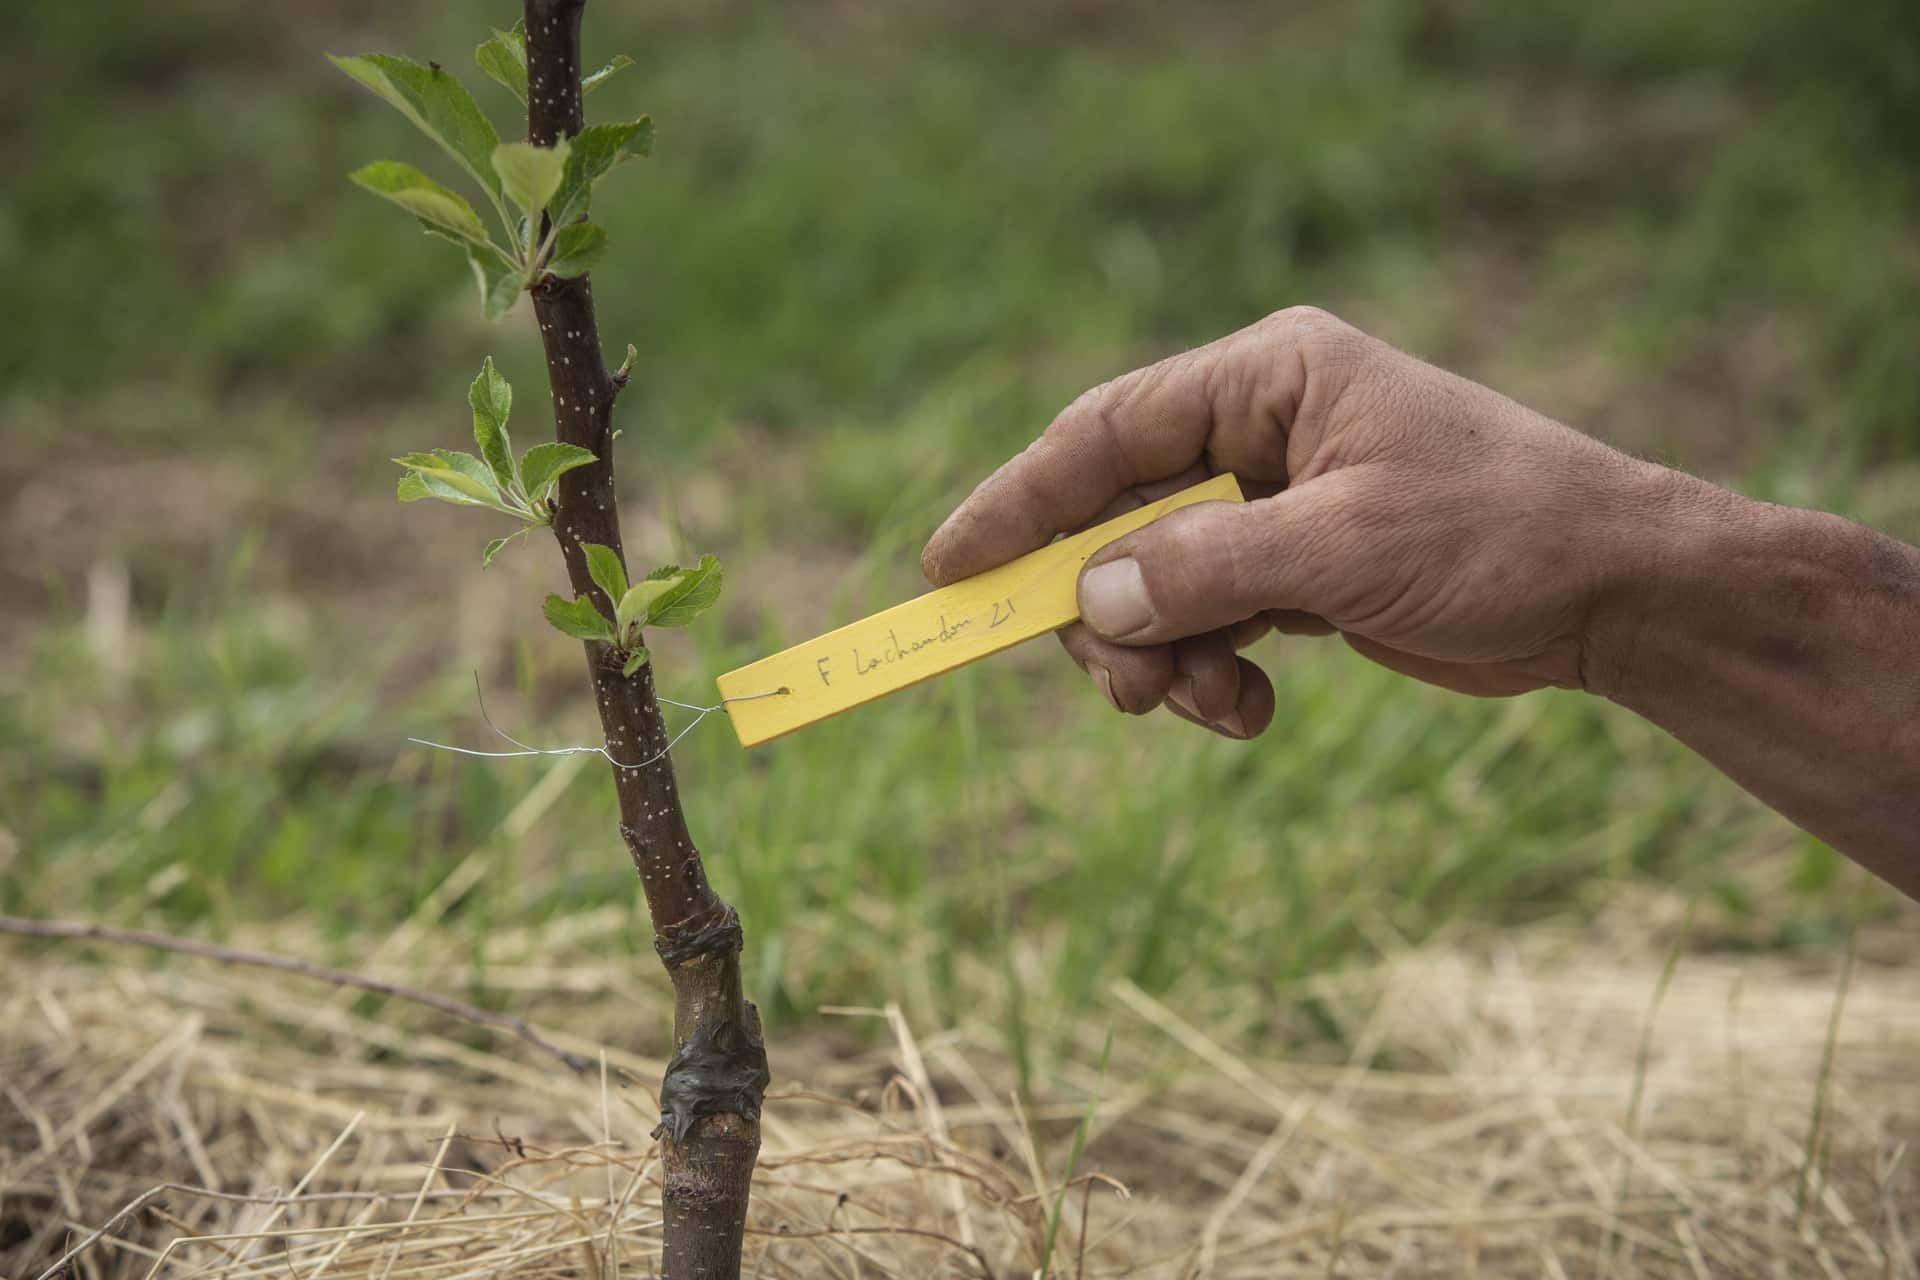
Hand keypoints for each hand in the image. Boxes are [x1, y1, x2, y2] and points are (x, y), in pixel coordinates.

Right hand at [921, 307, 1666, 737]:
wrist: (1618, 593)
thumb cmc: (1501, 535)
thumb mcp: (1344, 549)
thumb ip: (1204, 569)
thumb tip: (1089, 598)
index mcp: (1267, 379)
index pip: (1106, 433)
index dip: (1018, 501)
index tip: (949, 569)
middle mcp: (1260, 432)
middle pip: (1117, 519)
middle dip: (1109, 611)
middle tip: (1126, 688)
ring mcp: (1277, 504)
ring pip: (1156, 584)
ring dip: (1162, 657)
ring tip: (1209, 706)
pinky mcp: (1299, 570)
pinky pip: (1208, 621)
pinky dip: (1208, 672)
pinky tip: (1247, 711)